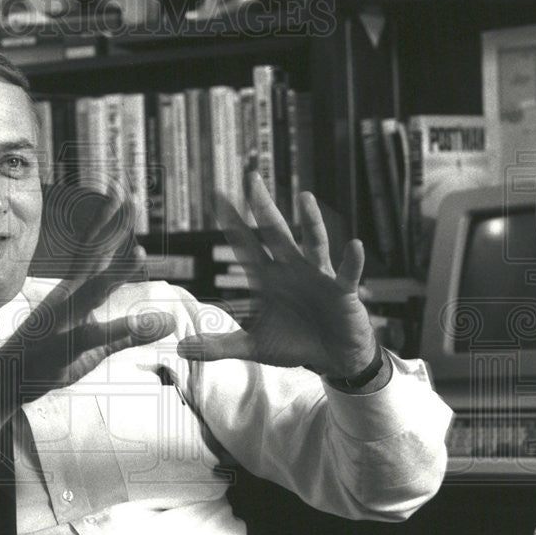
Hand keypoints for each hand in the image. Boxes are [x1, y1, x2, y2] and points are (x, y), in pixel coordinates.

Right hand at [0, 189, 175, 454]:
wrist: (4, 382)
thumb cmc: (49, 361)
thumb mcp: (97, 346)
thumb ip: (131, 333)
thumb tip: (170, 322)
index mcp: (73, 294)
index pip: (96, 253)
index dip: (112, 225)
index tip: (127, 197)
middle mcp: (67, 300)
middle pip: (95, 258)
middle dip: (114, 230)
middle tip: (132, 199)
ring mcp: (63, 320)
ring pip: (93, 292)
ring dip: (116, 273)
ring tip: (142, 254)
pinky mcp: (63, 346)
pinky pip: (93, 335)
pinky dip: (119, 328)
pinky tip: (141, 322)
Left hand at [178, 170, 377, 380]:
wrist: (331, 357)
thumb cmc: (293, 343)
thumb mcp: (253, 346)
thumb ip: (219, 346)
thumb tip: (181, 348)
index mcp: (268, 278)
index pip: (245, 245)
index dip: (232, 222)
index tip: (218, 195)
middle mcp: (291, 269)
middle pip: (275, 232)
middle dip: (263, 206)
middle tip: (251, 177)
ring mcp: (317, 276)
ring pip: (313, 243)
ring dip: (310, 222)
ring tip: (305, 198)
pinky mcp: (341, 291)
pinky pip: (346, 273)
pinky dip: (351, 261)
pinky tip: (354, 246)